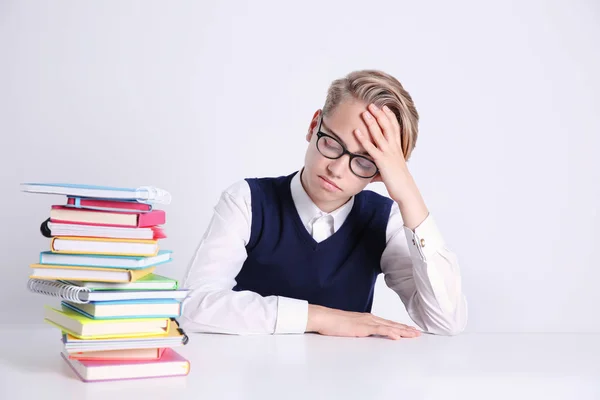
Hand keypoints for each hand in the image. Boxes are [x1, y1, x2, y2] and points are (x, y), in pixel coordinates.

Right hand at [306, 304, 421, 339]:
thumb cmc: (333, 322)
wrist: (324, 317)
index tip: (409, 330)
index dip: (399, 326)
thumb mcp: (350, 327)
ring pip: (389, 326)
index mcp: (367, 318)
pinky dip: (390, 332)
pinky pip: (379, 330)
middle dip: (406, 329)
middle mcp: (370, 318)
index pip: (387, 323)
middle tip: (417, 333)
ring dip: (402, 331)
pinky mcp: (363, 327)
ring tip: (413, 334)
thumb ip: (359, 329)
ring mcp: (367, 322)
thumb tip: (365, 333)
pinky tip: (397, 336)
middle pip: (392, 324)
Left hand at [354, 103, 409, 202]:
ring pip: (379, 134)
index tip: (384, 107)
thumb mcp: (391, 171)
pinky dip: (363, 138)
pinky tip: (356, 132)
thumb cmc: (399, 182)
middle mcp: (394, 148)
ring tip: (365, 112)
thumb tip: (372, 175)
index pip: (394, 128)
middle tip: (372, 104)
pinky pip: (370, 147)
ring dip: (371, 122)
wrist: (406, 190)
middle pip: (387, 126)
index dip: (390, 116)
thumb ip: (381, 169)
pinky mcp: (382, 161)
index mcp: (397, 148)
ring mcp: (388, 153)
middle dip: (379, 114)